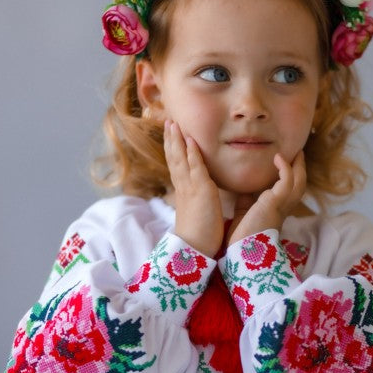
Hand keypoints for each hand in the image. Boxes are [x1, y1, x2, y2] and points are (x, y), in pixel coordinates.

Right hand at [163, 120, 223, 257]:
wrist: (194, 249)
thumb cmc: (199, 236)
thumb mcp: (198, 214)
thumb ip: (200, 203)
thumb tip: (204, 199)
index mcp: (183, 193)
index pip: (177, 167)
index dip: (174, 151)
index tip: (171, 137)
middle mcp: (183, 188)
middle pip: (174, 159)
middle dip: (171, 140)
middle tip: (168, 122)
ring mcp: (190, 188)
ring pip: (180, 159)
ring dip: (177, 140)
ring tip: (173, 124)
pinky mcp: (201, 191)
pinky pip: (195, 167)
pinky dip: (192, 153)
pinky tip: (190, 140)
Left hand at [227, 151, 306, 246]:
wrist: (241, 252)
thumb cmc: (241, 237)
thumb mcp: (243, 214)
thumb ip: (245, 201)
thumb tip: (242, 189)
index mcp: (276, 212)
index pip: (288, 193)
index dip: (290, 178)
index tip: (285, 164)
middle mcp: (282, 209)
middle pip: (299, 186)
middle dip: (300, 169)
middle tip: (297, 153)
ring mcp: (281, 205)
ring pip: (298, 182)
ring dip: (298, 166)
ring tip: (294, 152)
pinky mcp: (275, 203)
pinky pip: (286, 181)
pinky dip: (285, 168)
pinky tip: (277, 157)